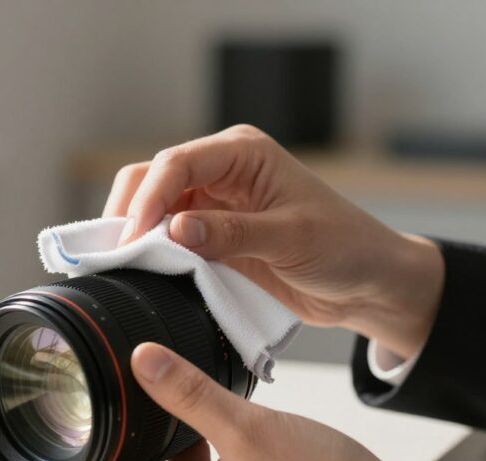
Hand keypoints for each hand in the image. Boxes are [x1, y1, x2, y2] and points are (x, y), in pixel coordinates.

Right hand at [104, 125, 443, 358]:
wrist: (367, 283)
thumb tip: (176, 230)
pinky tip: (142, 273)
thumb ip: (232, 233)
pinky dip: (151, 255)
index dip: (149, 197)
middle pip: (153, 179)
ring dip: (136, 235)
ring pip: (153, 210)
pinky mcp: (211, 238)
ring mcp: (213, 206)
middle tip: (118, 252)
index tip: (133, 236)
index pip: (177, 163)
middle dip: (130, 211)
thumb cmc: (344, 247)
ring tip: (123, 266)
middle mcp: (221, 172)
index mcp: (242, 153)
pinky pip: (167, 240)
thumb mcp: (291, 238)